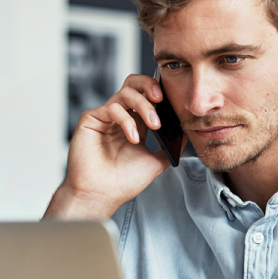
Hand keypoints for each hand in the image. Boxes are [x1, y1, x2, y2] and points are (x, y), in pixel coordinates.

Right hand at [44, 74, 183, 219]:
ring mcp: (105, 117)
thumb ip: (170, 147)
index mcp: (134, 123)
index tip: (173, 102)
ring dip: (144, 106)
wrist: (102, 195)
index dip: (159, 94)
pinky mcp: (91, 119)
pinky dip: (127, 120)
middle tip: (161, 99)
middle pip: (133, 84)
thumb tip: (186, 133)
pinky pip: (112, 107)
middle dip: (149, 85)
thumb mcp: (156, 162)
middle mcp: (119, 117)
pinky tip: (133, 138)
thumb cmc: (123, 182)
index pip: (146, 96)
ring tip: (155, 125)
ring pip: (125, 93)